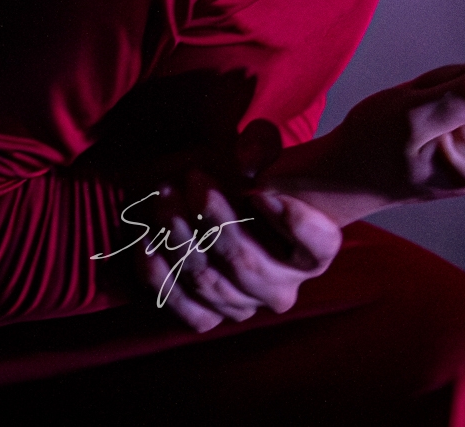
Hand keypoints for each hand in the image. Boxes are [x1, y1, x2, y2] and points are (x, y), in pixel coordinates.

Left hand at [129, 170, 340, 332]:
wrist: (237, 219)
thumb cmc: (258, 184)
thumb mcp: (268, 159)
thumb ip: (264, 148)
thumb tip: (247, 154)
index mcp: (316, 254)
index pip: (317, 245)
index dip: (292, 222)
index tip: (259, 192)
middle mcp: (284, 290)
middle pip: (247, 263)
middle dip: (214, 221)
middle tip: (191, 183)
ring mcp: (245, 307)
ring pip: (209, 282)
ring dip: (179, 241)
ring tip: (164, 202)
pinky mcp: (210, 317)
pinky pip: (183, 305)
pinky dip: (160, 276)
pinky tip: (146, 243)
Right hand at [264, 60, 464, 224]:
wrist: (352, 174)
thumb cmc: (372, 145)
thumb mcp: (411, 113)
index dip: (442, 86)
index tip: (416, 114)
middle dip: (445, 91)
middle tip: (413, 119)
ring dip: (444, 94)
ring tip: (417, 125)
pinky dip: (451, 99)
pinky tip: (431, 127)